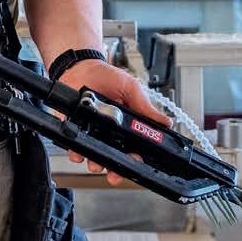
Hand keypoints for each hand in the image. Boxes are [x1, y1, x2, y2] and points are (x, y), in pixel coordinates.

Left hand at [58, 58, 170, 187]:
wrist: (82, 66)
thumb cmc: (106, 76)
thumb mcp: (131, 89)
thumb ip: (145, 107)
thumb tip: (166, 122)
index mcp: (126, 126)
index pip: (133, 149)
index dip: (135, 159)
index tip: (136, 161)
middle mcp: (109, 133)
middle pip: (114, 159)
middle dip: (115, 170)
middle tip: (115, 173)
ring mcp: (92, 133)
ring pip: (95, 157)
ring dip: (96, 163)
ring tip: (96, 163)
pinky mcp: (75, 129)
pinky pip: (75, 147)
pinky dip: (77, 152)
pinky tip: (79, 153)